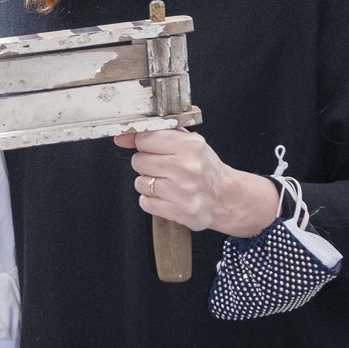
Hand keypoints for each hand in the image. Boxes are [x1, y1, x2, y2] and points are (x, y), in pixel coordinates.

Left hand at [113, 128, 275, 238]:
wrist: (226, 196)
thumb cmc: (204, 167)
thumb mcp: (187, 142)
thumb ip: (155, 135)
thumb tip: (122, 137)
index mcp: (191, 146)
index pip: (145, 139)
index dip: (145, 144)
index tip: (152, 148)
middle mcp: (188, 168)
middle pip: (139, 162)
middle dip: (146, 164)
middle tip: (163, 167)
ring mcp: (184, 192)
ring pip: (140, 183)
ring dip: (149, 184)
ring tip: (167, 183)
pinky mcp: (181, 212)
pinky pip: (146, 203)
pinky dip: (152, 200)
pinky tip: (168, 197)